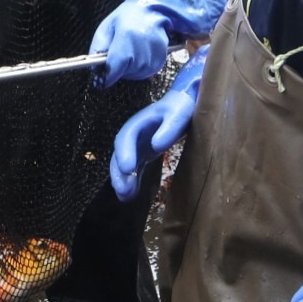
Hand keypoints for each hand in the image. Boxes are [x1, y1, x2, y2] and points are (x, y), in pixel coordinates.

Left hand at [91, 0, 174, 86]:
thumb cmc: (125, 18)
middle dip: (118, 70)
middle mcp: (142, 47)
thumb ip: (98, 48)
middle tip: (117, 58)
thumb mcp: (106, 28)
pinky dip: (140, 69)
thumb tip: (95, 69)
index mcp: (126, 36)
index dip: (108, 77)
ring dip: (130, 70)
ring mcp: (154, 53)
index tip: (101, 82)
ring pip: (137, 75)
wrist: (151, 10)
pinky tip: (138, 56)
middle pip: (126, 73)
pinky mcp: (162, 58)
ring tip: (129, 54)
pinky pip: (147, 72)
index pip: (116, 67)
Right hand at [109, 52, 204, 200]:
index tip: (127, 168)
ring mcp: (137, 146)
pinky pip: (133, 170)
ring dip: (122, 180)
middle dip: (119, 172)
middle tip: (122, 190)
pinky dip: (131, 181)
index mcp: (140, 122)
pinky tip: (130, 196)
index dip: (124, 153)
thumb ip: (169, 129)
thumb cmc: (181, 108)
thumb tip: (156, 146)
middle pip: (120, 153)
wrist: (184, 104)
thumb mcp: (179, 115)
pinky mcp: (143, 154)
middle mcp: (134, 135)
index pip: (127, 137)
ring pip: (124, 164)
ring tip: (124, 197)